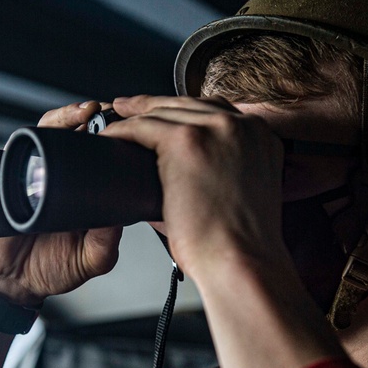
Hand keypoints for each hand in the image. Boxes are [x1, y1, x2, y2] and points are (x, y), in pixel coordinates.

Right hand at [0, 102, 122, 305]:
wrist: (9, 279)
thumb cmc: (49, 268)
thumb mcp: (90, 259)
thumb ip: (106, 242)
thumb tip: (121, 215)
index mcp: (86, 194)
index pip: (105, 158)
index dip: (119, 142)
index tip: (136, 132)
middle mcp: (62, 177)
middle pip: (82, 135)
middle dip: (100, 118)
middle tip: (115, 113)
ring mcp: (38, 171)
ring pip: (55, 130)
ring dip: (74, 116)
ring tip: (90, 112)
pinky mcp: (14, 171)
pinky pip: (29, 141)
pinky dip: (48, 127)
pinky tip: (65, 123)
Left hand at [101, 95, 285, 280]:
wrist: (242, 263)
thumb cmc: (238, 246)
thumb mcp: (239, 195)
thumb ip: (216, 175)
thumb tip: (172, 177)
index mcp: (261, 137)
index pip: (214, 111)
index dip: (181, 112)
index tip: (160, 114)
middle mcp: (244, 125)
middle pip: (188, 104)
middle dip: (153, 105)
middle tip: (126, 108)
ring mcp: (216, 129)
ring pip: (163, 112)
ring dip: (133, 117)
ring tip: (112, 124)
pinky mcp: (187, 140)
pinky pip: (142, 127)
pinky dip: (121, 132)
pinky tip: (107, 139)